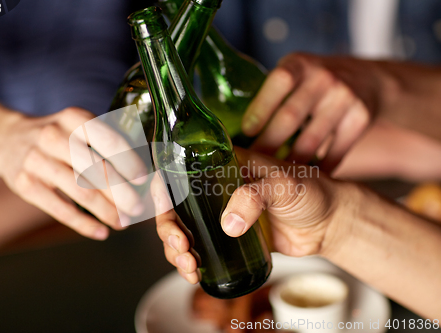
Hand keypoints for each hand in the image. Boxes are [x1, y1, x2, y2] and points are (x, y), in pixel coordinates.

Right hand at [0, 107, 146, 239]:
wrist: (6, 139)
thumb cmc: (57, 136)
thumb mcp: (76, 125)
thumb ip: (104, 141)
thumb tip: (143, 171)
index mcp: (74, 118)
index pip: (108, 140)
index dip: (128, 161)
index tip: (143, 179)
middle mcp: (54, 136)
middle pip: (96, 170)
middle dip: (122, 193)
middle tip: (138, 209)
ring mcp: (37, 161)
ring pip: (80, 191)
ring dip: (106, 211)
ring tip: (123, 223)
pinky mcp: (25, 185)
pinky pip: (60, 209)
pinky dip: (83, 224)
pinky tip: (100, 232)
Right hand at [153, 148, 343, 283]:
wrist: (328, 224)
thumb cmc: (311, 193)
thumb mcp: (284, 185)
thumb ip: (256, 197)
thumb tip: (228, 224)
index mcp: (223, 166)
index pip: (181, 170)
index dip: (163, 188)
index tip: (162, 207)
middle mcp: (214, 190)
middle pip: (175, 208)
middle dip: (169, 230)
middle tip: (181, 247)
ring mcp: (219, 216)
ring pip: (183, 232)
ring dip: (175, 250)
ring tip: (189, 266)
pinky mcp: (227, 239)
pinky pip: (200, 249)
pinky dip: (190, 263)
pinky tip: (194, 273)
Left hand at [243, 53, 376, 171]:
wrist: (365, 79)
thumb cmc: (313, 82)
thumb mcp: (294, 73)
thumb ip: (271, 94)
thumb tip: (231, 127)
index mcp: (299, 64)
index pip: (279, 83)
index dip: (261, 108)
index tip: (246, 134)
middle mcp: (322, 78)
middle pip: (291, 116)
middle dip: (269, 145)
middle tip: (250, 167)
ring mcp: (344, 97)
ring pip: (312, 139)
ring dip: (291, 164)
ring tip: (274, 179)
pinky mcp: (360, 118)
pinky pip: (337, 151)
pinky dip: (321, 169)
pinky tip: (307, 180)